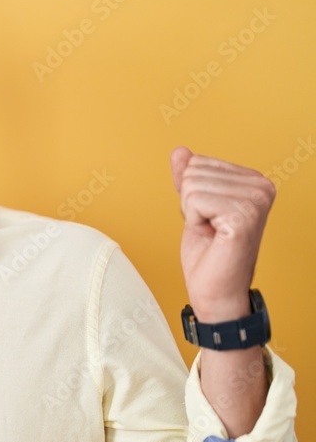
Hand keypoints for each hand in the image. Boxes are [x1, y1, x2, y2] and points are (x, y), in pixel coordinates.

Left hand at [169, 147, 274, 321]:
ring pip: (191, 186)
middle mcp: (262, 187)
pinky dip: (193, 221)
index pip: (198, 162)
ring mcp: (255, 201)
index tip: (209, 217)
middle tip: (209, 228)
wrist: (215, 291)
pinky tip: (213, 237)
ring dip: (192, 214)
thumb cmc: (208, 253)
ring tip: (212, 233)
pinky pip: (194, 201)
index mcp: (254, 181)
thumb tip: (180, 150)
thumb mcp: (193, 207)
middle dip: (190, 203)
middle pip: (193, 172)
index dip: (192, 193)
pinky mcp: (243, 217)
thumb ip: (188, 177)